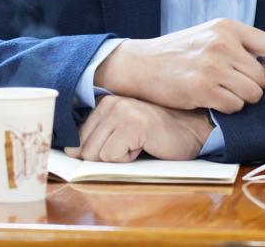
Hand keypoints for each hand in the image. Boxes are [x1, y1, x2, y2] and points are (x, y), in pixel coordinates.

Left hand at [64, 95, 214, 162]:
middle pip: (84, 150)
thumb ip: (99, 137)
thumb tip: (69, 153)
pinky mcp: (133, 124)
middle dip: (106, 158)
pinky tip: (146, 146)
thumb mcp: (124, 132)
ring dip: (118, 159)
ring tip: (139, 145)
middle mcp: (109, 103)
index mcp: (104, 103)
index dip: (95, 154)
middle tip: (133, 146)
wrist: (195, 129)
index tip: (116, 150)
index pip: (76, 140)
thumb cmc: (160, 135)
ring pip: (96, 155)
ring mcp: (121, 111)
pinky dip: (129, 160)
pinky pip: (112, 156)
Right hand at [94, 18, 264, 113]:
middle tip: (238, 86)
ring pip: (253, 93)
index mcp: (227, 27)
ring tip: (223, 91)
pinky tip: (211, 98)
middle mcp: (222, 43)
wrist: (141, 63)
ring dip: (242, 98)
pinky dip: (228, 107)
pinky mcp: (202, 88)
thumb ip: (246, 49)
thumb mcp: (211, 38)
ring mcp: (212, 66)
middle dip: (257, 86)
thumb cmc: (179, 53)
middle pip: (264, 75)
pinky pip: (235, 106)